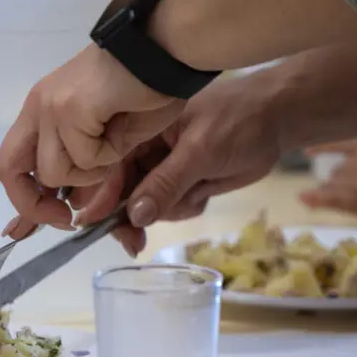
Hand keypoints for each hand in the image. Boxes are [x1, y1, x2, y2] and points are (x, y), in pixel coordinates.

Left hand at [0, 44, 185, 234]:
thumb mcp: (110, 143)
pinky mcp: (68, 109)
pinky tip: (120, 127)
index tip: (41, 224)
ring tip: (114, 143)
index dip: (21, 202)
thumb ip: (86, 172)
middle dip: (33, 205)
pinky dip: (108, 156)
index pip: (13, 164)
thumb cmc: (146, 90)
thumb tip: (73, 206)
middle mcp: (38, 108)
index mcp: (43, 112)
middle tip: (67, 216)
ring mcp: (50, 107)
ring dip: (90, 173)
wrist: (165, 50)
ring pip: (53, 172)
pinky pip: (83, 159)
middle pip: (8, 170)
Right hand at [0, 69, 286, 250]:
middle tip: (132, 243)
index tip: (79, 225)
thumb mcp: (203, 149)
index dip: (85, 200)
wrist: (278, 114)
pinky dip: (181, 208)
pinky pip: (164, 208)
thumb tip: (135, 217)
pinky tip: (203, 193)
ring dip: (157, 214)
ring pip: (138, 206)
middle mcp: (137, 150)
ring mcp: (156, 165)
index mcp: (131, 131)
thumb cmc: (239, 119)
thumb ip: (168, 183)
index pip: (96, 171)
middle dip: (119, 218)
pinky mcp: (176, 179)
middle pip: (109, 194)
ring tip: (183, 205)